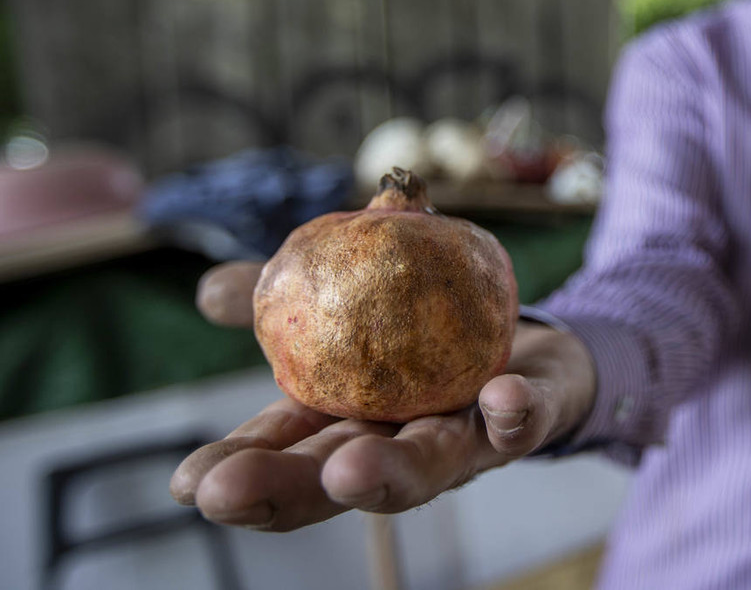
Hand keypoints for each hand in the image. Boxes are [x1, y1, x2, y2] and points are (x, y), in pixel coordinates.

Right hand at [173, 261, 596, 530]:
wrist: (527, 345)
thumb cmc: (421, 337)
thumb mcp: (349, 307)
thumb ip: (286, 298)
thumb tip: (208, 291)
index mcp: (350, 418)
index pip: (287, 450)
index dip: (241, 466)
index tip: (188, 482)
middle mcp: (401, 442)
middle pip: (341, 474)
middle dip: (288, 487)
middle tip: (230, 494)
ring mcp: (467, 439)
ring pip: (428, 465)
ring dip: (388, 475)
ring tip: (350, 473)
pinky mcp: (528, 418)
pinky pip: (524, 421)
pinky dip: (514, 414)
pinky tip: (502, 399)